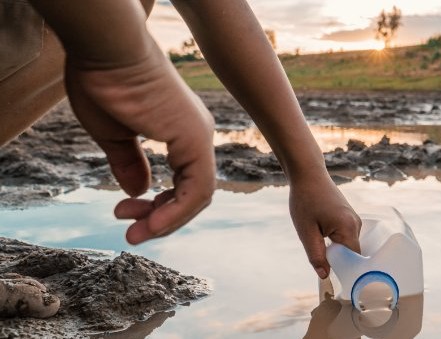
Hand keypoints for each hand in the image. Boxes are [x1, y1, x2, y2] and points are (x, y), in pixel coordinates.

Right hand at [64, 52, 215, 244]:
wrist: (105, 51)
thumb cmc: (104, 83)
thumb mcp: (115, 135)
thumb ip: (129, 163)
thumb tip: (138, 191)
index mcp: (181, 132)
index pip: (182, 183)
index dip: (157, 207)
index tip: (124, 215)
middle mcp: (196, 135)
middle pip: (192, 193)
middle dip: (161, 218)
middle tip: (129, 232)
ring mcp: (199, 137)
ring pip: (198, 197)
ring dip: (167, 222)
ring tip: (135, 234)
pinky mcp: (195, 139)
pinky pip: (196, 190)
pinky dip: (175, 212)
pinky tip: (150, 224)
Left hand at [289, 177, 361, 278]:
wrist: (309, 175)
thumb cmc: (305, 200)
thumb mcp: (306, 231)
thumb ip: (316, 255)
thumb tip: (325, 276)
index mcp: (348, 228)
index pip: (353, 260)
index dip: (343, 269)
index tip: (329, 274)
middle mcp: (356, 224)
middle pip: (351, 253)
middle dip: (336, 258)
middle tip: (317, 254)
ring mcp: (354, 219)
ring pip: (347, 245)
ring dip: (334, 248)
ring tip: (316, 236)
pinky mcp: (350, 217)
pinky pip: (345, 236)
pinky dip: (334, 239)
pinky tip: (320, 230)